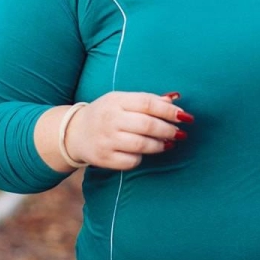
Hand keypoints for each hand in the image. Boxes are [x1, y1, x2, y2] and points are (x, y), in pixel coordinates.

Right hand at [65, 91, 190, 170]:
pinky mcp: (104, 158)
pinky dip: (141, 157)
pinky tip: (143, 153)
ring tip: (168, 144)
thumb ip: (147, 100)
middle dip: (168, 130)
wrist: (75, 133)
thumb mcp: (122, 100)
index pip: (148, 103)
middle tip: (179, 133)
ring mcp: (106, 140)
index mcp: (116, 100)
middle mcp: (110, 119)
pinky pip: (131, 160)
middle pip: (147, 125)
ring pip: (142, 144)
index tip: (185, 116)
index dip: (169, 111)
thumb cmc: (107, 114)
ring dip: (160, 145)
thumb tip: (175, 99)